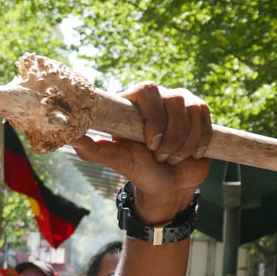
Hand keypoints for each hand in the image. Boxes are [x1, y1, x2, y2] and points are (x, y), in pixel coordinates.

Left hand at [70, 83, 210, 222]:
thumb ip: (93, 150)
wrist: (168, 185)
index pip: (147, 90)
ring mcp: (180, 102)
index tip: (150, 144)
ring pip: (192, 111)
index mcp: (133, 103)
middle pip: (173, 101)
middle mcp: (158, 97)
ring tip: (171, 157)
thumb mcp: (117, 161)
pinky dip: (199, 143)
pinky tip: (190, 155)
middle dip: (170, 136)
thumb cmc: (139, 170)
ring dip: (183, 143)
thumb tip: (70, 137)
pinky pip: (206, 120)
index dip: (154, 117)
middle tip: (159, 156)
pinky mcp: (199, 113)